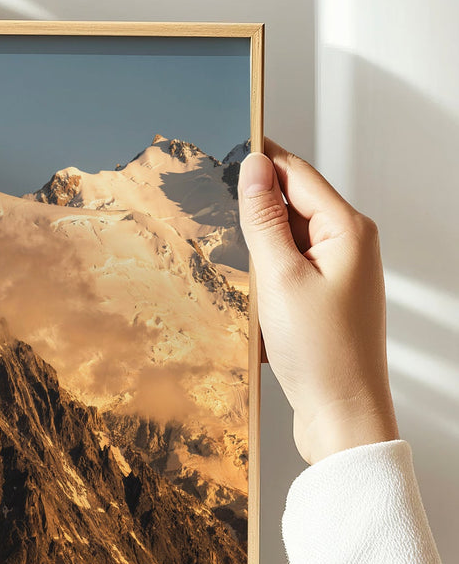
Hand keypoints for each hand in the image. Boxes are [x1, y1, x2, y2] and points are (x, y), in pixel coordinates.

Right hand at [237, 138, 399, 465]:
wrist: (342, 415)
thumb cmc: (321, 353)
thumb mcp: (280, 278)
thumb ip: (265, 219)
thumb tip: (253, 168)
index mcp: (348, 230)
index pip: (296, 173)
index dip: (259, 159)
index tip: (222, 148)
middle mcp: (350, 244)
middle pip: (293, 202)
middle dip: (253, 203)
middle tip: (211, 203)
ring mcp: (340, 271)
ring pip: (288, 236)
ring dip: (257, 242)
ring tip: (231, 257)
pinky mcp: (326, 296)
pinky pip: (289, 265)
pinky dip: (266, 270)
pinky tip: (248, 288)